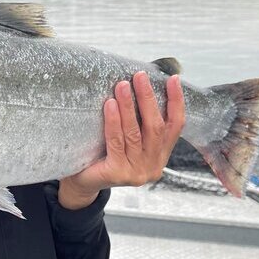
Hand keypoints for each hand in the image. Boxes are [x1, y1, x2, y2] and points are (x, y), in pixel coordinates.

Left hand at [58, 71, 184, 209]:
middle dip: (148, 99)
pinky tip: (110, 105)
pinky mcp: (117, 174)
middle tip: (140, 77)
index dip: (176, 102)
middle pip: (156, 128)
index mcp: (160, 155)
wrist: (82, 182)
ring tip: (122, 86)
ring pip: (135, 133)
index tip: (173, 79)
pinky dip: (113, 121)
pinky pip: (116, 142)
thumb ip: (139, 122)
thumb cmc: (105, 154)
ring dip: (129, 107)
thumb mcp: (128, 139)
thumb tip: (139, 85)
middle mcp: (152, 165)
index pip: (175, 126)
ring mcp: (136, 172)